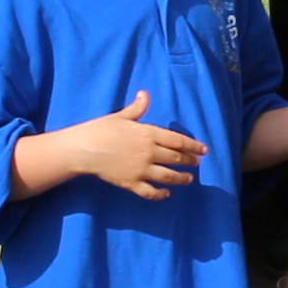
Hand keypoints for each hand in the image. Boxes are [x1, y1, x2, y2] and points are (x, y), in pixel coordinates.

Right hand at [61, 92, 209, 198]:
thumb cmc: (100, 129)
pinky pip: (150, 191)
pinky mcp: (131, 183)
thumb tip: (145, 94)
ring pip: (168, 176)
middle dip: (189, 161)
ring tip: (189, 179)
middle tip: (197, 163)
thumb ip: (136, 108)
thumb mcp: (120, 116)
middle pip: (176, 158)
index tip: (204, 150)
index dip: (193, 146)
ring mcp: (141, 169)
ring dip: (181, 178)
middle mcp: (149, 152)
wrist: (83, 149)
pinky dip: (161, 194)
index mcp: (148, 134)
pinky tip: (166, 194)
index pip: (178, 141)